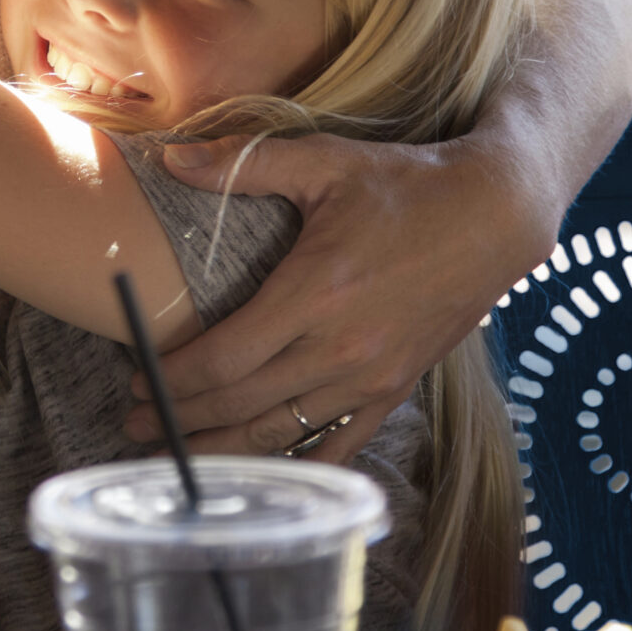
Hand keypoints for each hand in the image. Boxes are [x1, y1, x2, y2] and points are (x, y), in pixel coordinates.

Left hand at [122, 133, 558, 460]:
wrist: (496, 216)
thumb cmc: (407, 184)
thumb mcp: (324, 162)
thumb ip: (241, 164)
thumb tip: (168, 157)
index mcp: (314, 292)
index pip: (223, 359)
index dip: (173, 380)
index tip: (137, 383)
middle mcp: (341, 347)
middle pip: (241, 403)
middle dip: (181, 419)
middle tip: (136, 423)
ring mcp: (371, 376)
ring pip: (282, 432)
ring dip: (224, 447)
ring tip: (179, 453)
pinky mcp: (395, 389)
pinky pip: (337, 444)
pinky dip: (294, 462)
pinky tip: (260, 472)